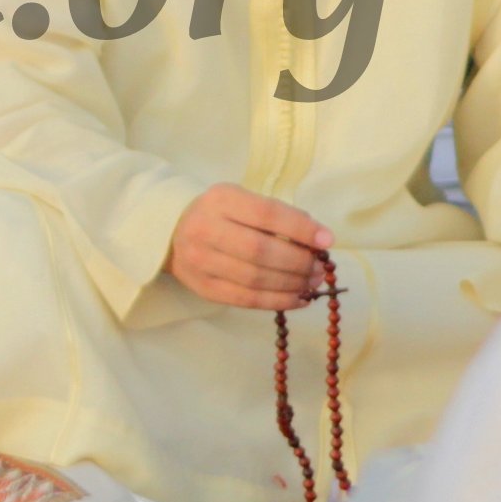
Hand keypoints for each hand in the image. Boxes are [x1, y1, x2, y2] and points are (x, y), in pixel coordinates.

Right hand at [166, 184, 334, 310]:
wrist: (173, 231)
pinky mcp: (203, 287)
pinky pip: (246, 299)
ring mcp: (200, 261)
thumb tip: (319, 240)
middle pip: (260, 251)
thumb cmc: (221, 214)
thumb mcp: (243, 201)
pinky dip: (278, 301)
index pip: (266, 214)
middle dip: (298, 262)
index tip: (328, 240)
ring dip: (292, 284)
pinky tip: (298, 298)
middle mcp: (205, 228)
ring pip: (255, 279)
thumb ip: (278, 216)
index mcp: (219, 200)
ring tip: (312, 282)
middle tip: (320, 268)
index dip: (300, 229)